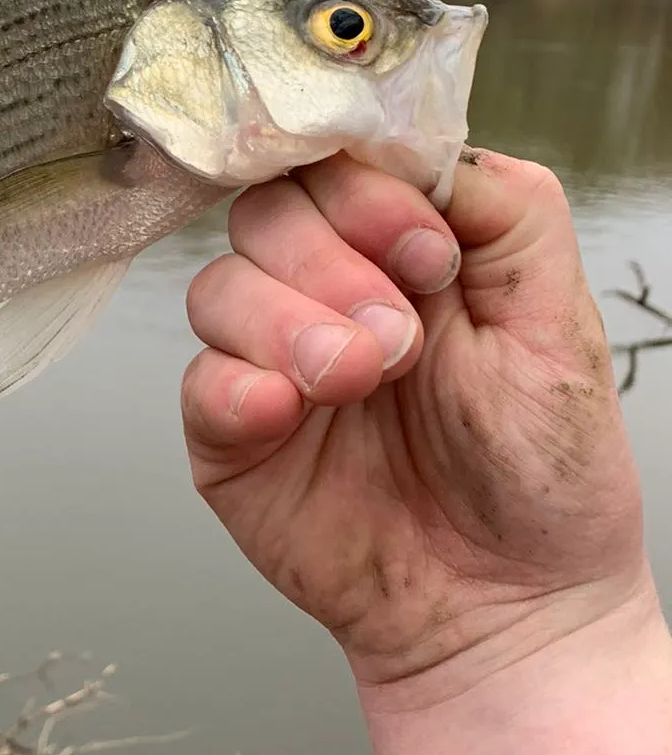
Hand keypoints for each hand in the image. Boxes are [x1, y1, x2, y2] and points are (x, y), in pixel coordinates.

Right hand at [180, 147, 650, 702]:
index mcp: (399, 252)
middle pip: (265, 212)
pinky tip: (286, 412)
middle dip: (329, 261)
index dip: (362, 190)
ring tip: (358, 381)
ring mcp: (268, 361)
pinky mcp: (229, 433)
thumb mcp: (558, 323)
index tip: (425, 255)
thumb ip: (506, 210)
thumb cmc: (543, 472)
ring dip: (289, 325)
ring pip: (220, 287)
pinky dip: (236, 384)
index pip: (336, 165)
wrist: (508, 610)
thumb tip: (417, 144)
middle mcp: (324, 292)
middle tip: (399, 338)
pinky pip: (197, 381)